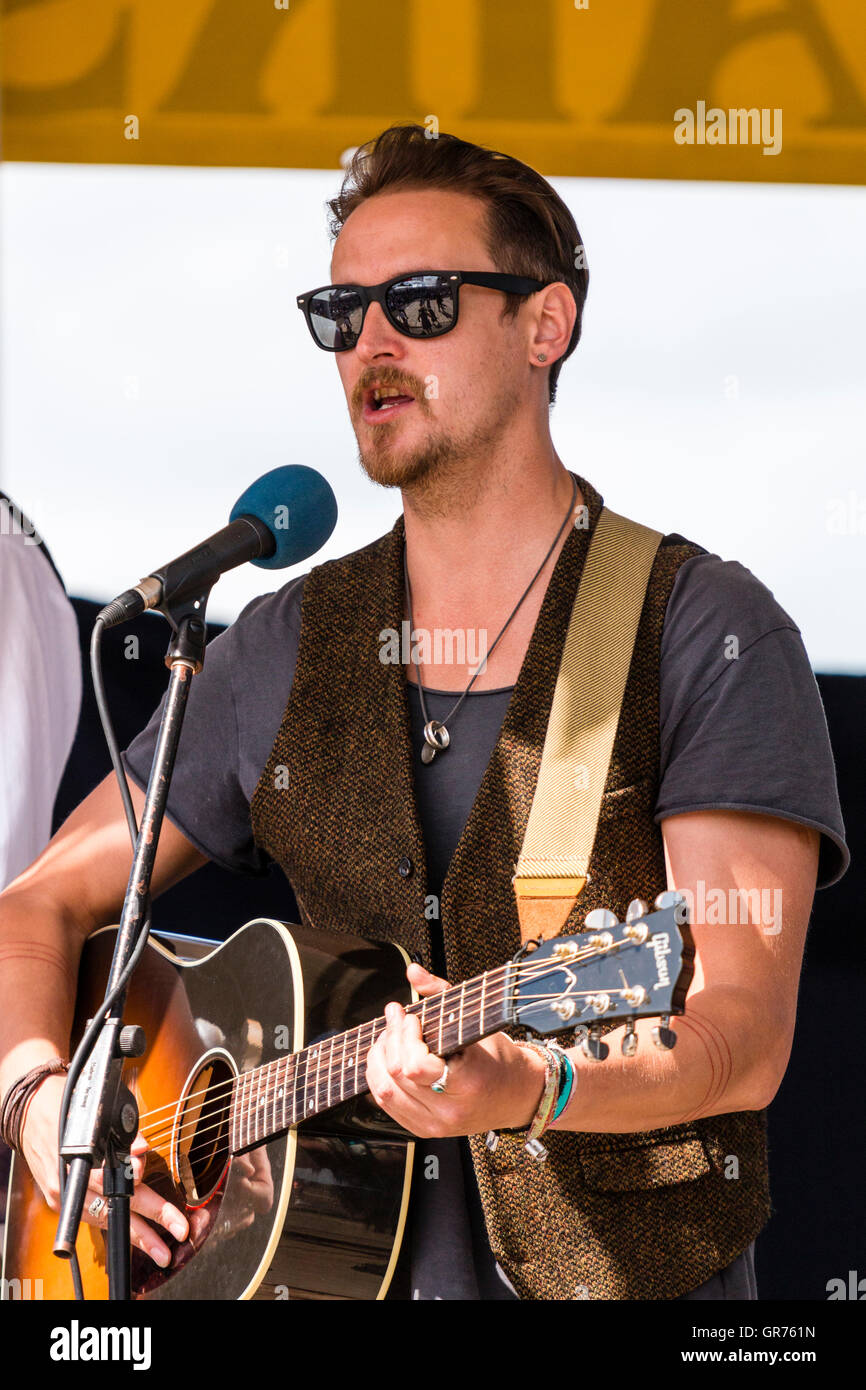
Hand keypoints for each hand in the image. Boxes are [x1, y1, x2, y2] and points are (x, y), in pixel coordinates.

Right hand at [20, 1073, 188, 1268]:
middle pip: (114, 1206)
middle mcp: (69, 1182)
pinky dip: (116, 1224)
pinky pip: (93, 1217)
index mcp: (78, 1156)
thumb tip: (142, 1150)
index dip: (136, 1182)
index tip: (155, 1186)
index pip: (111, 1176)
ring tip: (161, 1250)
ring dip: (136, 1236)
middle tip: (179, 1230)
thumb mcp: (97, 1111)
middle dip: (148, 1223)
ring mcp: (63, 1197)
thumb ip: (123, 1133)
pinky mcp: (60, 1204)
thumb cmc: (68, 1107)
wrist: (29, 1112)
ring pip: (105, 1220)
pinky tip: (138, 1237)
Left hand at [365, 963, 547, 1138]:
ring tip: (389, 1038)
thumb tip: (413, 971)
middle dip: (390, 1039)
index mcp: (467, 1084)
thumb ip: (441, 993)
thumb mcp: (478, 1022)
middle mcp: (449, 1111)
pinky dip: (380, 1079)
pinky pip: (387, 1105)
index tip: (411, 1017)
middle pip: (397, 1075)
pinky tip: (388, 1060)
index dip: (405, 1037)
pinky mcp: (424, 1130)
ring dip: (379, 1058)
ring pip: (385, 1092)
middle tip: (396, 1018)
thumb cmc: (498, 1059)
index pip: (415, 1067)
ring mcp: (435, 1125)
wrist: (515, 1097)